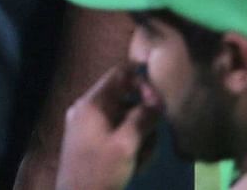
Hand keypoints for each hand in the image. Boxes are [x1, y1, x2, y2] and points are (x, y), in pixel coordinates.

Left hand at [53, 64, 159, 189]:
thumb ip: (142, 119)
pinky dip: (131, 147)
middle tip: (150, 143)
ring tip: (141, 160)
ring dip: (140, 138)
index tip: (159, 103)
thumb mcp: (126, 145)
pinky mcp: (92, 142)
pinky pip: (118, 135)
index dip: (142, 83)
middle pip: (126, 100)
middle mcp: (87, 110)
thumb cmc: (100, 171)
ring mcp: (88, 126)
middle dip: (143, 121)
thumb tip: (157, 100)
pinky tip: (135, 165)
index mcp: (91, 104)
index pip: (119, 75)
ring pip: (125, 120)